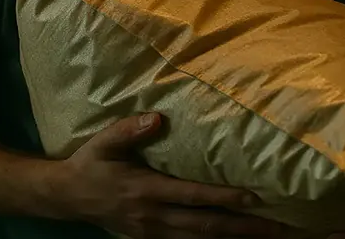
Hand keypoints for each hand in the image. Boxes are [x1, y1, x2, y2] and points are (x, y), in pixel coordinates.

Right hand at [50, 113, 287, 237]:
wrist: (67, 197)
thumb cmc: (90, 164)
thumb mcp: (104, 142)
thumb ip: (130, 130)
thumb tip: (158, 118)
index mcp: (145, 191)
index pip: (193, 197)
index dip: (224, 198)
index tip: (253, 197)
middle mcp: (153, 217)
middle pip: (206, 226)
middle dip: (243, 227)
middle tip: (277, 227)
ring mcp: (153, 233)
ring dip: (235, 238)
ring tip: (266, 235)